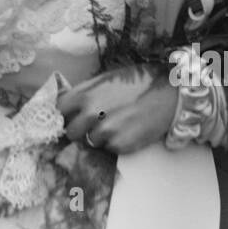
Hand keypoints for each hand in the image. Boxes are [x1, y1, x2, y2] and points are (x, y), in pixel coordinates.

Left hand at [58, 67, 179, 155]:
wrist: (169, 93)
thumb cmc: (137, 82)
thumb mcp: (105, 79)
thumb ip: (84, 93)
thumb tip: (67, 106)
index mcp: (84, 94)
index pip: (58, 111)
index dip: (63, 115)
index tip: (69, 117)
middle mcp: (91, 113)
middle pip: (71, 132)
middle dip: (80, 129)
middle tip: (94, 124)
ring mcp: (105, 131)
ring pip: (90, 142)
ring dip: (99, 137)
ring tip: (116, 124)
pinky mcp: (120, 145)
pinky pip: (108, 149)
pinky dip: (115, 143)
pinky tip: (127, 130)